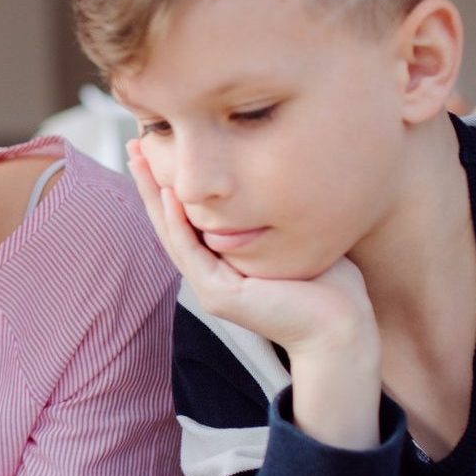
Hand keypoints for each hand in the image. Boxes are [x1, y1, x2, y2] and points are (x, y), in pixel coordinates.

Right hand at [126, 140, 375, 353]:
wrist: (340, 329)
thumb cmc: (330, 286)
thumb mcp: (294, 238)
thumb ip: (273, 216)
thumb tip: (275, 177)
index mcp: (223, 264)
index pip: (186, 219)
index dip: (170, 185)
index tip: (160, 148)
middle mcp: (209, 276)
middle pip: (169, 223)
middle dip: (151, 183)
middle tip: (135, 146)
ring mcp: (210, 287)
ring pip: (171, 234)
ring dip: (153, 196)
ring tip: (140, 161)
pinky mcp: (219, 294)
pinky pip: (190, 251)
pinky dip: (177, 221)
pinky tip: (170, 193)